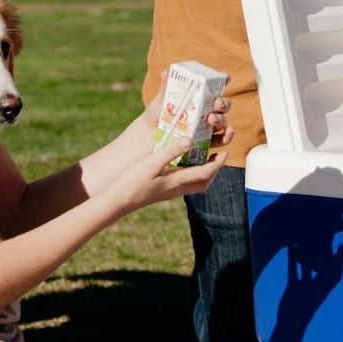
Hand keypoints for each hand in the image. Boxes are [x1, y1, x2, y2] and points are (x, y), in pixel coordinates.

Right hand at [92, 97, 230, 187]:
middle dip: (214, 171)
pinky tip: (183, 165)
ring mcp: (169, 192)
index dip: (217, 164)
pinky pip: (184, 184)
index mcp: (176, 181)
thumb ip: (171, 151)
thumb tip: (190, 140)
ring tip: (204, 159)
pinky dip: (191, 175)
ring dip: (204, 174)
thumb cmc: (132, 181)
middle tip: (218, 156)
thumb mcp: (151, 162)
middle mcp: (176, 189)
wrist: (116, 202)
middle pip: (203, 183)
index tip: (225, 153)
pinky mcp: (161, 192)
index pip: (205, 174)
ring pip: (194, 186)